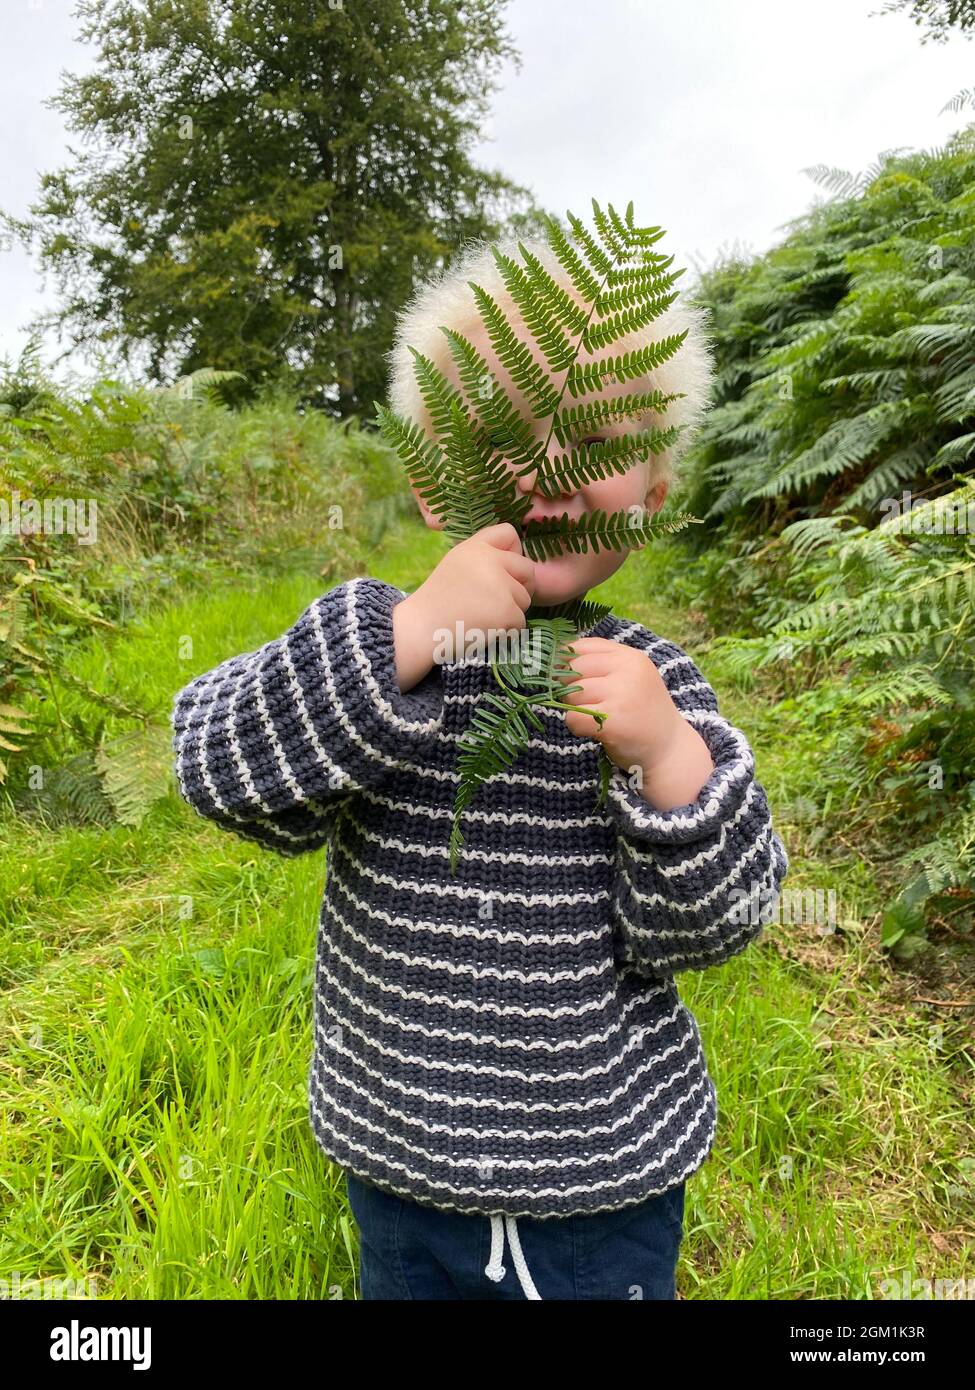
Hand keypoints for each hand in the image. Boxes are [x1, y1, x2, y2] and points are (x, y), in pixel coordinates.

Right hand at [393, 523, 535, 689]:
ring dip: (510, 611)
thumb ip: (484, 558)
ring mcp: (501, 586)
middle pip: (528, 570)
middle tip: (495, 601)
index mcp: (476, 547)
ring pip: (525, 599)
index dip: (513, 551)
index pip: (509, 533)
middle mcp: (491, 561)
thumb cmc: (437, 602)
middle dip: (519, 586)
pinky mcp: (507, 611)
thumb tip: (518, 565)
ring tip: (481, 616)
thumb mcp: (456, 564)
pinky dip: (506, 630)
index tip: (502, 569)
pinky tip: (483, 629)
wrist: (420, 630)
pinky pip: (520, 622)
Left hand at [557, 637, 714, 810]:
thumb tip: (554, 659)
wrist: (670, 751)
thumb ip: (601, 664)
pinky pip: (573, 717)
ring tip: (595, 717)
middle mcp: (628, 670)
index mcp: (630, 656)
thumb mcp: (631, 678)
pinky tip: (593, 730)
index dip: (566, 662)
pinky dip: (576, 727)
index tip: (568, 678)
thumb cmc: (643, 714)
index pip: (582, 646)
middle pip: (572, 669)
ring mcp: (622, 695)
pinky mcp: (613, 721)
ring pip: (571, 693)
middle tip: (588, 704)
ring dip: (574, 708)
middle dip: (569, 688)